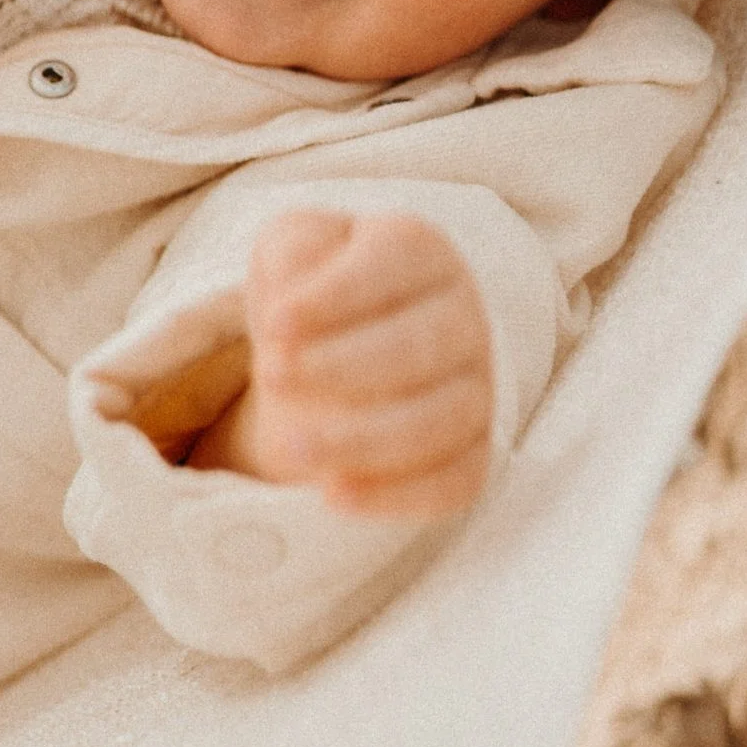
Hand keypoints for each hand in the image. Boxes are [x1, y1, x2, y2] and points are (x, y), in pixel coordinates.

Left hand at [193, 208, 493, 520]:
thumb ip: (292, 253)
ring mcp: (475, 390)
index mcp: (423, 252)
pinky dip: (394, 496)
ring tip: (288, 446)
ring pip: (436, 422)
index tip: (273, 325)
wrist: (335, 360)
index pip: (398, 262)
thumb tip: (291, 303)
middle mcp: (463, 318)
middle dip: (341, 367)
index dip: (337, 296)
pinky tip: (333, 495)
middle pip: (421, 346)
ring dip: (360, 439)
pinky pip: (451, 483)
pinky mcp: (474, 455)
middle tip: (270, 377)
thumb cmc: (314, 293)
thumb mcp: (291, 250)